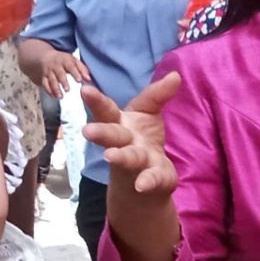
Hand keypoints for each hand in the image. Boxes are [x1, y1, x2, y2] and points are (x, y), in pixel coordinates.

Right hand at [33, 46, 95, 95]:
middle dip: (63, 82)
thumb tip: (89, 79)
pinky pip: (44, 84)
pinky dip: (49, 90)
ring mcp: (49, 71)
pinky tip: (54, 96)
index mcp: (65, 60)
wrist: (45, 57)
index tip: (79, 80)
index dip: (75, 73)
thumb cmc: (64, 61)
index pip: (70, 66)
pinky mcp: (43, 77)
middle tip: (68, 90)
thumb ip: (82, 69)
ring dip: (55, 88)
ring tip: (61, 96)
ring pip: (51, 80)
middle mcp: (56, 65)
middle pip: (59, 73)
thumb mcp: (73, 61)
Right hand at [82, 75, 179, 198]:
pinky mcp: (152, 176)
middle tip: (87, 131)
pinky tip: (142, 186)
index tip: (84, 89)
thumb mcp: (148, 112)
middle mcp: (124, 142)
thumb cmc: (141, 139)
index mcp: (121, 123)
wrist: (145, 181)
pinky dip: (146, 181)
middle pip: (111, 134)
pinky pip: (150, 178)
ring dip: (119, 156)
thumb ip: (158, 95)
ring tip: (110, 157)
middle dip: (100, 132)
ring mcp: (136, 161)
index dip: (96, 100)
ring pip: (127, 157)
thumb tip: (175, 74)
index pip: (107, 110)